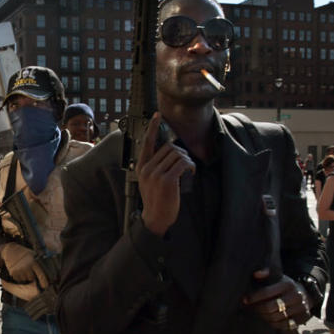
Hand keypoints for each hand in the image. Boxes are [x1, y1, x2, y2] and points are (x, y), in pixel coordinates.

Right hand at [0, 242, 44, 283]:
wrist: (10, 250)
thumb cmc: (24, 252)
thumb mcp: (33, 254)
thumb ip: (39, 262)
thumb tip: (47, 272)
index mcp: (34, 262)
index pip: (41, 275)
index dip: (44, 282)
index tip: (45, 286)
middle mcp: (27, 267)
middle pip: (31, 278)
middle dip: (31, 276)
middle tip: (28, 270)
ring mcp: (19, 270)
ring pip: (24, 279)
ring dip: (24, 276)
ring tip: (23, 268)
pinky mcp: (13, 273)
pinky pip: (18, 279)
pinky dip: (19, 277)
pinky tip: (18, 270)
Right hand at [136, 113, 195, 235]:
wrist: (154, 218)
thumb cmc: (155, 200)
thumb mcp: (148, 181)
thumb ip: (154, 167)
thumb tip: (170, 153)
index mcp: (142, 166)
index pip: (147, 142)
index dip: (152, 128)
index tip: (157, 116)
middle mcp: (147, 168)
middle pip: (169, 147)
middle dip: (181, 152)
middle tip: (186, 163)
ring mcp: (156, 174)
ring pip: (177, 154)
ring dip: (187, 159)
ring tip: (189, 169)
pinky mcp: (167, 181)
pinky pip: (183, 164)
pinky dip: (190, 166)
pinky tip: (191, 173)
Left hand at [242, 269, 311, 330]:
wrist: (306, 295)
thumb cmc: (285, 286)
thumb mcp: (278, 277)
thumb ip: (266, 273)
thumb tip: (256, 273)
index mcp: (287, 285)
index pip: (266, 292)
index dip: (253, 297)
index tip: (244, 300)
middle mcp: (296, 296)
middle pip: (269, 307)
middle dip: (257, 309)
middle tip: (250, 308)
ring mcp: (301, 308)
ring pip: (275, 317)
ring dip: (263, 317)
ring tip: (257, 313)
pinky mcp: (302, 319)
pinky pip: (283, 325)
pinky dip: (273, 323)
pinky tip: (267, 319)